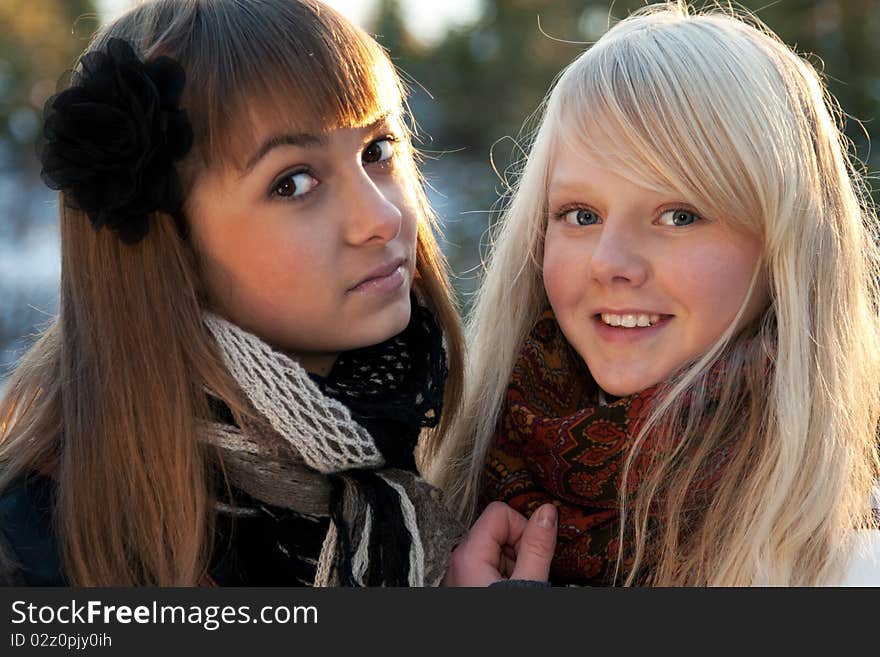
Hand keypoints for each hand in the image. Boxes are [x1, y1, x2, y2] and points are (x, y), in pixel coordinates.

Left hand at [442, 501, 556, 586]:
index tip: (529, 555)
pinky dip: (501, 573)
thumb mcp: (528, 584)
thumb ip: (538, 547)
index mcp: (468, 554)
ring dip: (511, 562)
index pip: (500, 512)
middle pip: (496, 528)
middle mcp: (457, 558)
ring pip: (494, 546)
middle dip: (517, 548)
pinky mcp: (463, 581)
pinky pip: (486, 563)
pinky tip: (505, 591)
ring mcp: (458, 570)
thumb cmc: (503, 620)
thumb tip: (548, 510)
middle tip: (524, 576)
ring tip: (514, 587)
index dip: (522, 530)